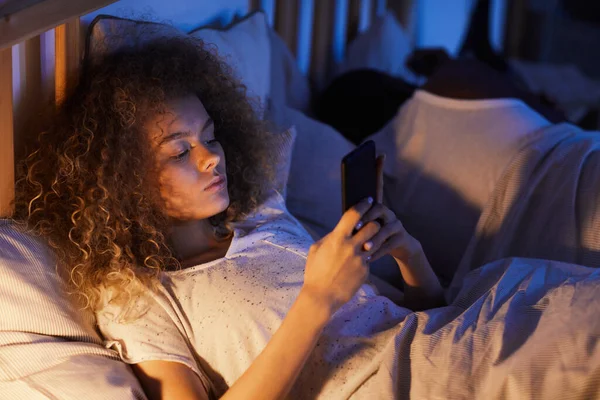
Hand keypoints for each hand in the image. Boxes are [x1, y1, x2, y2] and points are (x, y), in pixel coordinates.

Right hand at [302, 197, 380, 314]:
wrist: (322, 296)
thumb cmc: (315, 272)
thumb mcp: (316, 249)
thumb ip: (330, 237)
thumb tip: (340, 229)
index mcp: (337, 238)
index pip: (354, 214)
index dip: (363, 205)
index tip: (368, 200)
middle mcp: (351, 247)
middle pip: (372, 226)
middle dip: (373, 223)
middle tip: (371, 224)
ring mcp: (360, 259)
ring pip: (374, 242)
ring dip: (371, 241)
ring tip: (365, 244)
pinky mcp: (366, 271)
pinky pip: (369, 260)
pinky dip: (364, 259)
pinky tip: (355, 265)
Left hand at [358, 154, 421, 264]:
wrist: (396, 251)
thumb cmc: (372, 239)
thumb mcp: (362, 230)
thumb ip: (355, 223)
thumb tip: (341, 221)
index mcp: (376, 208)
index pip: (376, 186)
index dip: (378, 170)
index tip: (379, 155)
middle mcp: (388, 212)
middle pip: (378, 208)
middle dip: (367, 217)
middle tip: (356, 227)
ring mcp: (397, 224)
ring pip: (385, 228)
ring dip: (373, 239)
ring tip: (364, 248)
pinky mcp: (402, 238)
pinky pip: (390, 244)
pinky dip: (378, 252)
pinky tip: (369, 258)